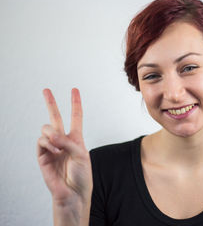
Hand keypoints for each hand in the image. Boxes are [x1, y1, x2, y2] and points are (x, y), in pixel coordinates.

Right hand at [37, 88, 92, 204]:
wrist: (73, 192)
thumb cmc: (81, 174)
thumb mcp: (81, 154)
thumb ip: (68, 141)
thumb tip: (51, 135)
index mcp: (76, 138)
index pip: (75, 116)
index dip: (75, 103)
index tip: (74, 90)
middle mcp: (63, 140)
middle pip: (55, 117)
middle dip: (51, 103)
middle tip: (46, 90)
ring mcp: (52, 147)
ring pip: (46, 128)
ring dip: (52, 135)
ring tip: (58, 148)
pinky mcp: (42, 156)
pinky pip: (41, 141)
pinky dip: (48, 144)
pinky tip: (54, 151)